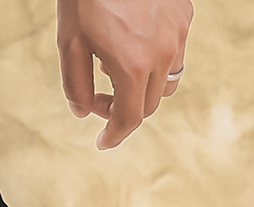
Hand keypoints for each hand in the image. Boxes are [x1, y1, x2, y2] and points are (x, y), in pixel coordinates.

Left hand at [57, 0, 193, 148]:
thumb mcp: (69, 44)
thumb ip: (75, 85)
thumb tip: (82, 112)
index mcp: (132, 66)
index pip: (129, 119)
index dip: (114, 135)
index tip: (102, 142)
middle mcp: (162, 54)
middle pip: (148, 105)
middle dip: (122, 112)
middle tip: (97, 101)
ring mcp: (178, 34)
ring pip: (167, 83)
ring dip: (141, 90)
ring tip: (113, 72)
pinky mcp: (184, 17)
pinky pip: (175, 55)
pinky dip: (153, 65)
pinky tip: (129, 47)